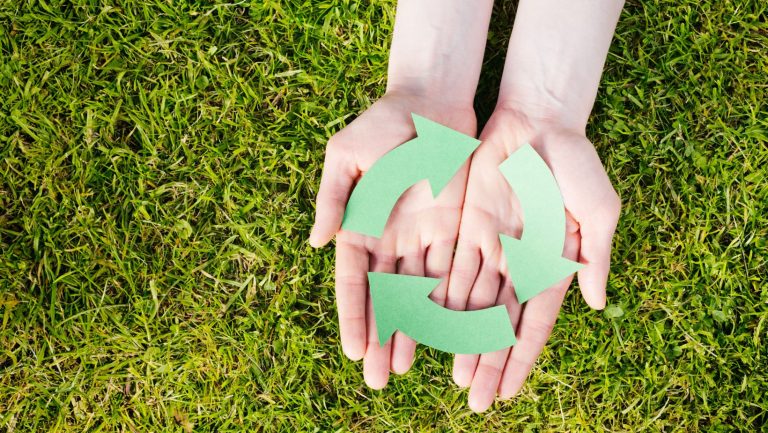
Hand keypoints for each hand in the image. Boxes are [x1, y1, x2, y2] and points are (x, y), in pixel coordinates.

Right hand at [310, 92, 475, 388]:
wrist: (432, 101)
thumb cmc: (383, 124)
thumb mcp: (347, 155)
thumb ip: (333, 198)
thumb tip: (317, 243)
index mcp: (360, 224)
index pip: (354, 281)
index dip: (353, 316)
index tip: (352, 351)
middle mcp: (390, 238)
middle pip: (384, 298)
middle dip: (380, 338)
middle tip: (377, 380)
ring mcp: (422, 236)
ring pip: (418, 294)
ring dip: (413, 331)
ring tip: (406, 367)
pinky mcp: (454, 228)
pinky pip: (452, 271)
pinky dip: (448, 303)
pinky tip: (447, 332)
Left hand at [445, 107, 619, 410]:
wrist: (539, 121)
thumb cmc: (577, 164)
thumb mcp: (599, 210)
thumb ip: (596, 256)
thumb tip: (598, 304)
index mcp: (553, 265)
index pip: (533, 324)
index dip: (520, 359)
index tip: (508, 393)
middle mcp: (519, 263)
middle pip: (499, 323)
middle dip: (487, 361)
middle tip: (474, 400)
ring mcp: (492, 247)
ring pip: (471, 303)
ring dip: (460, 339)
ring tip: (452, 375)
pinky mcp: (466, 226)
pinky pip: (451, 268)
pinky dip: (440, 298)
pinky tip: (430, 328)